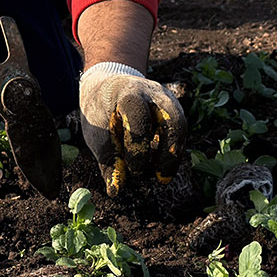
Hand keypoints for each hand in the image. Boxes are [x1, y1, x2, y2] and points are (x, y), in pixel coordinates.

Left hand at [78, 63, 184, 195]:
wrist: (106, 86)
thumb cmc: (99, 111)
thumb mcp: (96, 133)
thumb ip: (107, 159)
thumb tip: (116, 190)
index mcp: (128, 93)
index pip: (139, 119)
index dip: (138, 148)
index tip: (133, 171)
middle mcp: (153, 92)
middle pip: (173, 120)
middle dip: (168, 152)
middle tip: (160, 178)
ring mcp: (167, 99)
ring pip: (180, 126)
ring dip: (173, 155)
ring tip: (162, 177)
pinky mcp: (173, 110)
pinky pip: (179, 132)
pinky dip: (172, 151)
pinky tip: (161, 167)